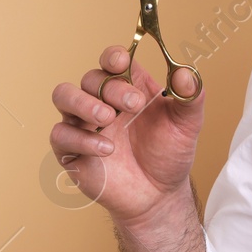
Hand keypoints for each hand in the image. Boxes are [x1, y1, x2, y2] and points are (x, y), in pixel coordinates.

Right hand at [49, 45, 206, 225]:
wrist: (159, 195)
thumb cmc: (169, 154)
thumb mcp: (187, 124)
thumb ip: (191, 96)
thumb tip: (185, 72)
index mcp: (128, 86)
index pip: (112, 59)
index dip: (113, 56)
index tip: (122, 62)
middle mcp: (102, 100)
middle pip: (91, 77)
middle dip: (110, 88)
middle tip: (134, 105)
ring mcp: (83, 124)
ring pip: (63, 95)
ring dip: (82, 102)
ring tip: (107, 118)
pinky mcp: (72, 150)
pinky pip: (61, 135)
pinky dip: (81, 139)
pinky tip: (106, 149)